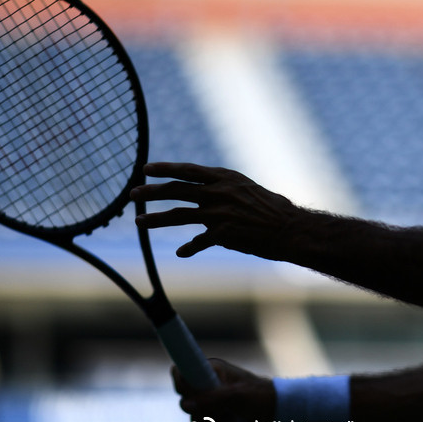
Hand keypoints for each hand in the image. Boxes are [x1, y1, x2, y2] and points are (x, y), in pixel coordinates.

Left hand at [131, 162, 299, 258]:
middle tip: (132, 193)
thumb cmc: (272, 208)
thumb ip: (223, 188)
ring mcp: (219, 214)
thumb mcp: (246, 188)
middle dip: (151, 192)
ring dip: (155, 219)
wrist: (290, 229)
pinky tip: (182, 253)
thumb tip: (205, 188)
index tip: (146, 168)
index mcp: (225, 178)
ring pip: (179, 215)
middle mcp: (219, 192)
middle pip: (176, 190)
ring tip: (139, 222)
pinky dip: (189, 248)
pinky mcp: (222, 234)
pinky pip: (199, 242)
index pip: (188, 171)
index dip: (165, 169)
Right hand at [172, 358, 274, 421]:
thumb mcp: (235, 396)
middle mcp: (206, 386)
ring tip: (234, 419)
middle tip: (223, 411)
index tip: (189, 396)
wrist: (278, 412)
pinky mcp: (215, 418)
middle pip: (185, 402)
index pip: (181, 371)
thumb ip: (209, 400)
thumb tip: (185, 405)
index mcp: (209, 370)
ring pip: (196, 420)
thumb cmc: (259, 396)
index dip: (180, 383)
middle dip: (204, 412)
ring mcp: (210, 403)